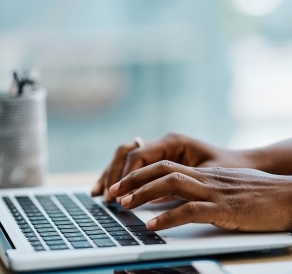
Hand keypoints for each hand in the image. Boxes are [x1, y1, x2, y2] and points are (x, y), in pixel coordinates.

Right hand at [92, 133, 253, 201]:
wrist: (239, 164)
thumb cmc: (225, 168)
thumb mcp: (204, 177)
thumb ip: (175, 184)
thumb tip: (148, 195)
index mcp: (173, 141)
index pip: (139, 155)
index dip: (126, 175)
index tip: (119, 194)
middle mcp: (162, 142)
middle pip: (126, 152)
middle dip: (113, 173)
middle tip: (106, 195)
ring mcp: (158, 149)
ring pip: (124, 156)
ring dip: (110, 173)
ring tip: (98, 193)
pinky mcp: (156, 159)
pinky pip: (131, 164)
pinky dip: (118, 175)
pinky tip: (108, 188)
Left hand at [109, 160, 291, 231]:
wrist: (289, 196)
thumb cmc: (257, 193)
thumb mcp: (223, 186)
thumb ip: (199, 187)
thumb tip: (173, 197)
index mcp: (202, 173)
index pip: (163, 165)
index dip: (139, 173)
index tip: (120, 184)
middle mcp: (204, 178)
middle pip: (160, 170)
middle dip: (132, 180)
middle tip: (112, 193)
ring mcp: (213, 192)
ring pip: (171, 185)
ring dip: (144, 195)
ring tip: (124, 205)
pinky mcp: (224, 209)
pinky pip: (191, 210)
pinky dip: (169, 217)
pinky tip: (152, 225)